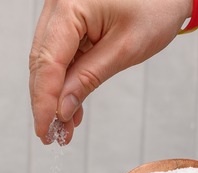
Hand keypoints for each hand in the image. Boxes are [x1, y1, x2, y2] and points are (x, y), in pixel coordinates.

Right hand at [29, 0, 190, 143]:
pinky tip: (71, 107)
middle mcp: (58, 4)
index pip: (47, 62)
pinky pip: (60, 55)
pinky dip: (66, 81)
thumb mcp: (125, 49)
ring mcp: (61, 12)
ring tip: (65, 128)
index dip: (43, 101)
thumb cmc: (156, 7)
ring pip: (47, 61)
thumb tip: (61, 110)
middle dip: (46, 102)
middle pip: (41, 62)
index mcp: (69, 5)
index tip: (45, 131)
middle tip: (52, 135)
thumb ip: (88, 79)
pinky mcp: (68, 20)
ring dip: (55, 95)